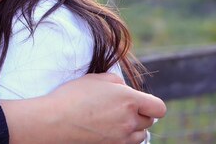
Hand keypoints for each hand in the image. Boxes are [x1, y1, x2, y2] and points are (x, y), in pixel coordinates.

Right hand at [1, 73, 165, 143]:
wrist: (56, 120)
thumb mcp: (96, 78)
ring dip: (134, 127)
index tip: (140, 101)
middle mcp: (130, 121)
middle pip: (149, 121)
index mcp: (129, 100)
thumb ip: (117, 82)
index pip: (159, 108)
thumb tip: (125, 89)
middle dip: (140, 113)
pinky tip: (110, 128)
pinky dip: (124, 137)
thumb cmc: (73, 96)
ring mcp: (122, 137)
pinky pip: (128, 143)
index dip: (151, 104)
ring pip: (140, 135)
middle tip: (122, 107)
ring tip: (115, 119)